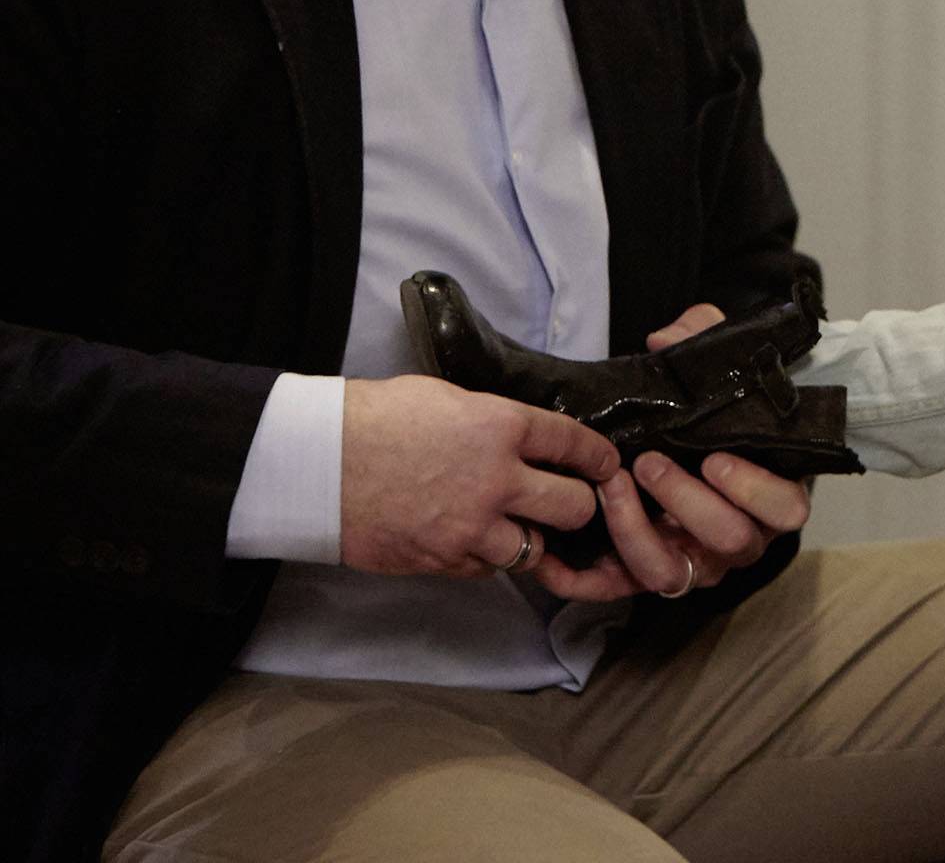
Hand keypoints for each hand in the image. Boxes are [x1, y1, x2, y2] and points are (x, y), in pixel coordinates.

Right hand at [339, 376, 616, 577]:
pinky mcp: (443, 559)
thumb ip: (493, 421)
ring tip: (517, 524)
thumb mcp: (446, 398)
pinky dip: (488, 557)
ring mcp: (471, 527)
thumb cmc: (374, 419)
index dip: (598, 456)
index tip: (607, 464)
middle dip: (579, 504)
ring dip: (531, 538)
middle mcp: (497, 480)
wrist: (315, 463)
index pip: (575, 444)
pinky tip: (475, 539)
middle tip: (570, 500)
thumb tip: (521, 436)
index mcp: (501, 428)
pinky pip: (488, 568)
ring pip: (534, 548)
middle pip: (575, 506)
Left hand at [532, 302, 811, 603]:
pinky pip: (618, 591)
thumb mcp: (717, 363)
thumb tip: (663, 340)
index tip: (714, 456)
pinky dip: (586, 581)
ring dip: (638, 533)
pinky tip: (557, 557)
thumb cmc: (714, 409)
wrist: (685, 442)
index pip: (785, 509)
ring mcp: (695, 560)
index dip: (755, 490)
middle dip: (685, 502)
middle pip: (727, 541)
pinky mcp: (647, 574)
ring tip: (612, 486)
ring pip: (671, 572)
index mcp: (774, 493)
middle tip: (648, 462)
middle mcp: (741, 537)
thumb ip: (702, 337)